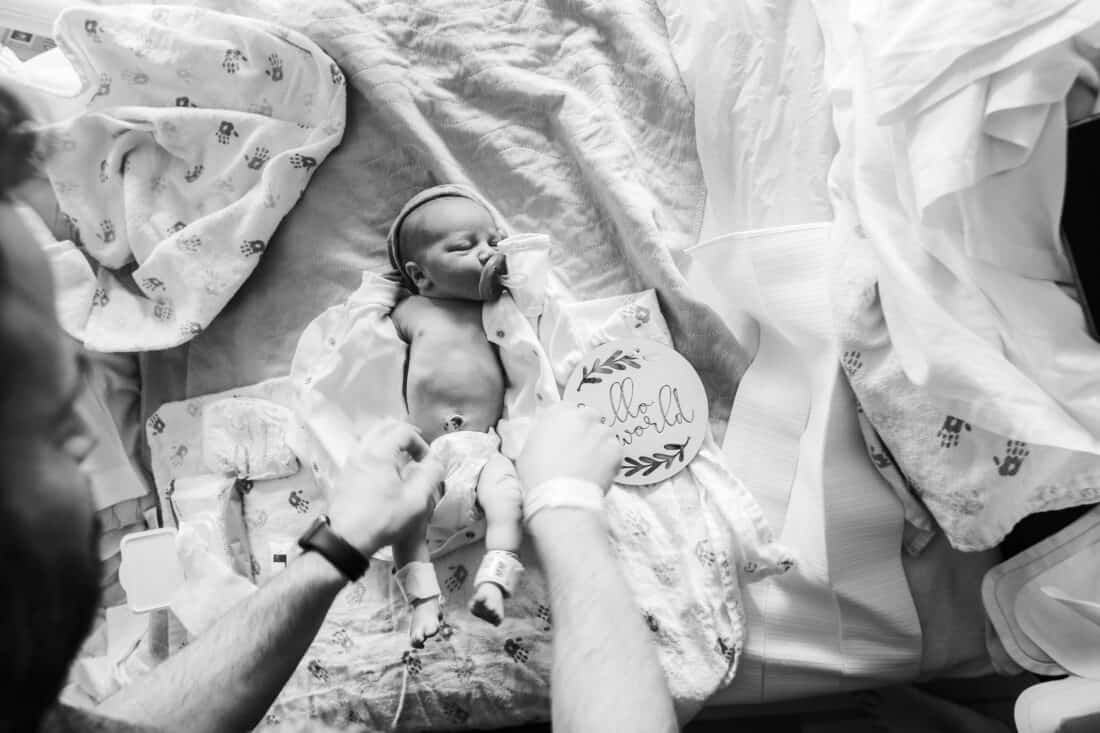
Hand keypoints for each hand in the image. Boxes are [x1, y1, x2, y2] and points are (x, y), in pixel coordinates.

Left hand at [328, 420, 444, 555]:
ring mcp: (350, 461)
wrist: (346, 540)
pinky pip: (363, 450)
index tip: (427, 463)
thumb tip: (435, 461)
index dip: (421, 443)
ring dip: (390, 442)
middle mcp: (362, 450)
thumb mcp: (416, 500)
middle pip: (385, 426)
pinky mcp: (345, 474)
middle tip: (416, 453)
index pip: (404, 431)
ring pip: (371, 436)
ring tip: (401, 460)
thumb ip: (430, 475)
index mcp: (379, 452)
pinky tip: (385, 472)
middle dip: (405, 435)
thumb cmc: (383, 519)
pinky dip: (377, 452)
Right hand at [517, 404, 622, 492]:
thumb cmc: (536, 475)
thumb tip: (549, 437)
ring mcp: (601, 431)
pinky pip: (614, 451)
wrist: (558, 496)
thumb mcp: (528, 448)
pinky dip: (609, 460)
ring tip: (590, 466)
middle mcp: (582, 416)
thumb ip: (543, 435)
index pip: (567, 409)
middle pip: (589, 417)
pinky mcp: (616, 449)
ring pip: (604, 434)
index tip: (566, 437)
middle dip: (586, 431)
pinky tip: (598, 473)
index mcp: (558, 412)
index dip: (567, 425)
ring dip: (599, 445)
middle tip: (579, 451)